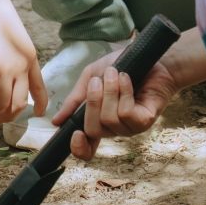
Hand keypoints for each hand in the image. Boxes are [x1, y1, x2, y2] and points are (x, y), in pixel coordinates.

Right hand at [0, 0, 45, 122]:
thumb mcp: (14, 39)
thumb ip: (16, 57)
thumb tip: (8, 74)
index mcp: (31, 60)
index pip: (40, 89)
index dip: (40, 106)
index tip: (36, 115)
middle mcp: (21, 67)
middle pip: (19, 104)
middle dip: (8, 116)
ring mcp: (5, 68)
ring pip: (0, 104)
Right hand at [50, 45, 183, 158]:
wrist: (149, 56)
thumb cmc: (122, 66)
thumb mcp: (90, 78)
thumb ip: (75, 100)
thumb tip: (56, 121)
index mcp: (98, 121)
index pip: (87, 148)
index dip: (79, 148)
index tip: (75, 134)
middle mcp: (114, 129)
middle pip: (93, 130)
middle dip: (92, 102)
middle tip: (98, 80)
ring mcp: (130, 127)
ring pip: (109, 119)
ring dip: (110, 92)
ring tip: (115, 74)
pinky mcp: (145, 120)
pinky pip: (126, 113)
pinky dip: (123, 93)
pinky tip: (127, 79)